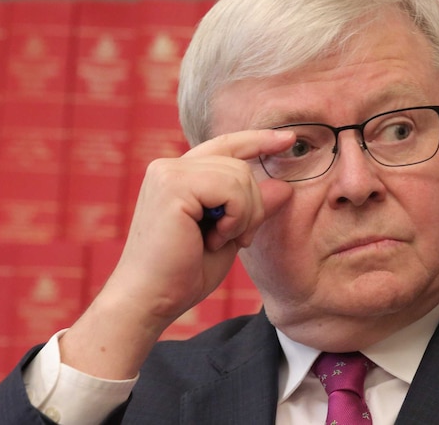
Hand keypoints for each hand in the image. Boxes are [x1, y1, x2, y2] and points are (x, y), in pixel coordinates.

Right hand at [59, 129, 294, 378]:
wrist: (149, 302)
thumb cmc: (183, 275)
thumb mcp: (230, 236)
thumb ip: (252, 208)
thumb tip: (285, 186)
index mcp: (179, 176)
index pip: (226, 146)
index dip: (258, 140)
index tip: (289, 138)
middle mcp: (169, 167)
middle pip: (240, 165)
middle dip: (250, 207)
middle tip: (232, 240)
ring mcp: (168, 172)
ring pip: (240, 176)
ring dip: (243, 216)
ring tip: (217, 240)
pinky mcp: (173, 185)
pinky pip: (231, 189)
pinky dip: (235, 218)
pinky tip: (213, 239)